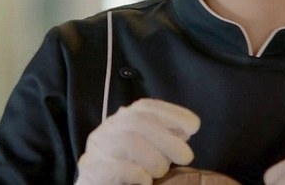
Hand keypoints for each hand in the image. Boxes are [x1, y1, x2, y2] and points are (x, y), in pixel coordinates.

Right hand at [76, 98, 200, 184]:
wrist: (99, 184)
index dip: (172, 113)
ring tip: (161, 172)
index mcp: (123, 120)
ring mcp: (98, 148)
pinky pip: (114, 167)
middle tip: (186, 157)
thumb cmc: (128, 170)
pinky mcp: (91, 170)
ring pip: (128, 141)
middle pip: (138, 122)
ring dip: (153, 158)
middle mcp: (109, 128)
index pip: (146, 107)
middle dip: (167, 138)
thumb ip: (163, 139)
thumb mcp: (149, 150)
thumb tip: (185, 131)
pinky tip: (146, 180)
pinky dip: (135, 173)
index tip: (193, 126)